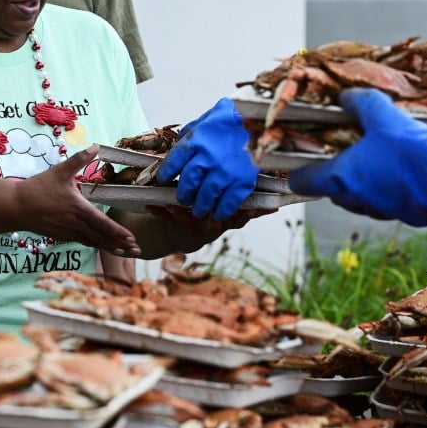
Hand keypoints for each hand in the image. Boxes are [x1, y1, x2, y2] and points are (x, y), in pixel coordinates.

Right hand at [17, 146, 141, 255]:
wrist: (16, 207)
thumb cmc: (38, 188)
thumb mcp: (60, 171)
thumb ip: (79, 159)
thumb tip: (95, 146)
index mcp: (78, 208)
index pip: (103, 223)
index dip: (118, 232)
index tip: (132, 238)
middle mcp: (75, 224)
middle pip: (102, 237)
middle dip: (120, 244)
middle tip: (137, 250)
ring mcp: (68, 232)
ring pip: (93, 242)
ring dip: (109, 247)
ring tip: (124, 252)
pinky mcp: (61, 235)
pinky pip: (82, 242)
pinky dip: (95, 245)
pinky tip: (102, 245)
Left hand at [145, 204, 271, 252]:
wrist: (183, 234)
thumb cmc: (207, 213)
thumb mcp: (227, 211)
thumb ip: (245, 202)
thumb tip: (274, 193)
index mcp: (226, 218)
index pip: (242, 215)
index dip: (252, 212)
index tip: (261, 207)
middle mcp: (212, 225)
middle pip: (217, 220)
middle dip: (214, 212)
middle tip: (212, 202)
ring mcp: (194, 228)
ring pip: (189, 220)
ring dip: (182, 212)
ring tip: (173, 204)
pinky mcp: (176, 228)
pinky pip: (167, 220)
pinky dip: (159, 212)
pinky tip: (151, 206)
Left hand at [156, 98, 257, 219]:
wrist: (260, 119)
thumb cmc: (231, 118)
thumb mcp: (204, 120)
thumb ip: (190, 135)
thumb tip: (178, 146)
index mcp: (196, 142)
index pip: (173, 163)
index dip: (166, 174)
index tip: (163, 180)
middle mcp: (208, 158)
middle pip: (188, 183)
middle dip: (183, 194)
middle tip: (184, 199)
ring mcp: (225, 171)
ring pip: (206, 196)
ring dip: (200, 206)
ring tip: (199, 209)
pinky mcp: (243, 180)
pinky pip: (228, 202)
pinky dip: (222, 210)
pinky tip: (218, 213)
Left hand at [289, 88, 426, 244]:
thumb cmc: (410, 149)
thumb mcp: (380, 114)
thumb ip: (358, 103)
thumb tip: (344, 96)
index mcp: (339, 179)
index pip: (302, 182)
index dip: (297, 171)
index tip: (296, 162)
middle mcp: (356, 199)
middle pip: (333, 190)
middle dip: (335, 173)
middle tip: (343, 152)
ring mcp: (382, 210)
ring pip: (362, 198)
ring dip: (364, 182)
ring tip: (376, 158)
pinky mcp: (408, 214)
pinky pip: (389, 201)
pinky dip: (389, 187)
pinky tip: (403, 168)